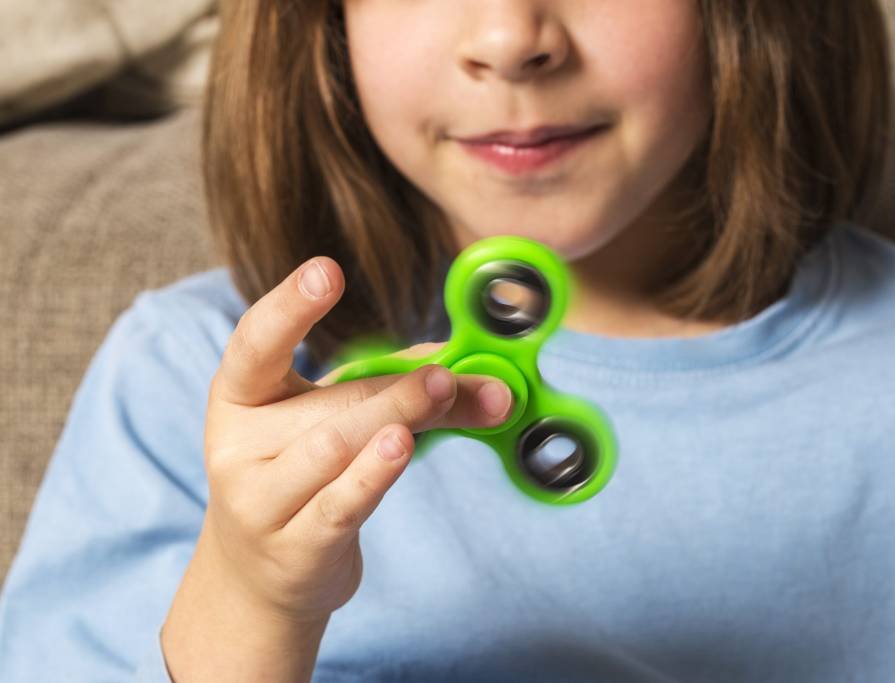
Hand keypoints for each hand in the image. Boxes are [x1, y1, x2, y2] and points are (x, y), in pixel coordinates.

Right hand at [197, 256, 513, 623]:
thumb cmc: (305, 476)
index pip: (255, 342)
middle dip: (395, 387)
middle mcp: (238, 445)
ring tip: (440, 395)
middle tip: (446, 374)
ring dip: (395, 418)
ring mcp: (258, 500)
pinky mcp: (292, 547)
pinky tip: (401, 449)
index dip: (289, 306)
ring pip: (334, 449)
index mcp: (241, 396)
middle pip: (329, 404)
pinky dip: (374, 475)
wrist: (261, 576)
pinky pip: (340, 504)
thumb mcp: (334, 422)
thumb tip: (490, 379)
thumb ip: (403, 389)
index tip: (327, 270)